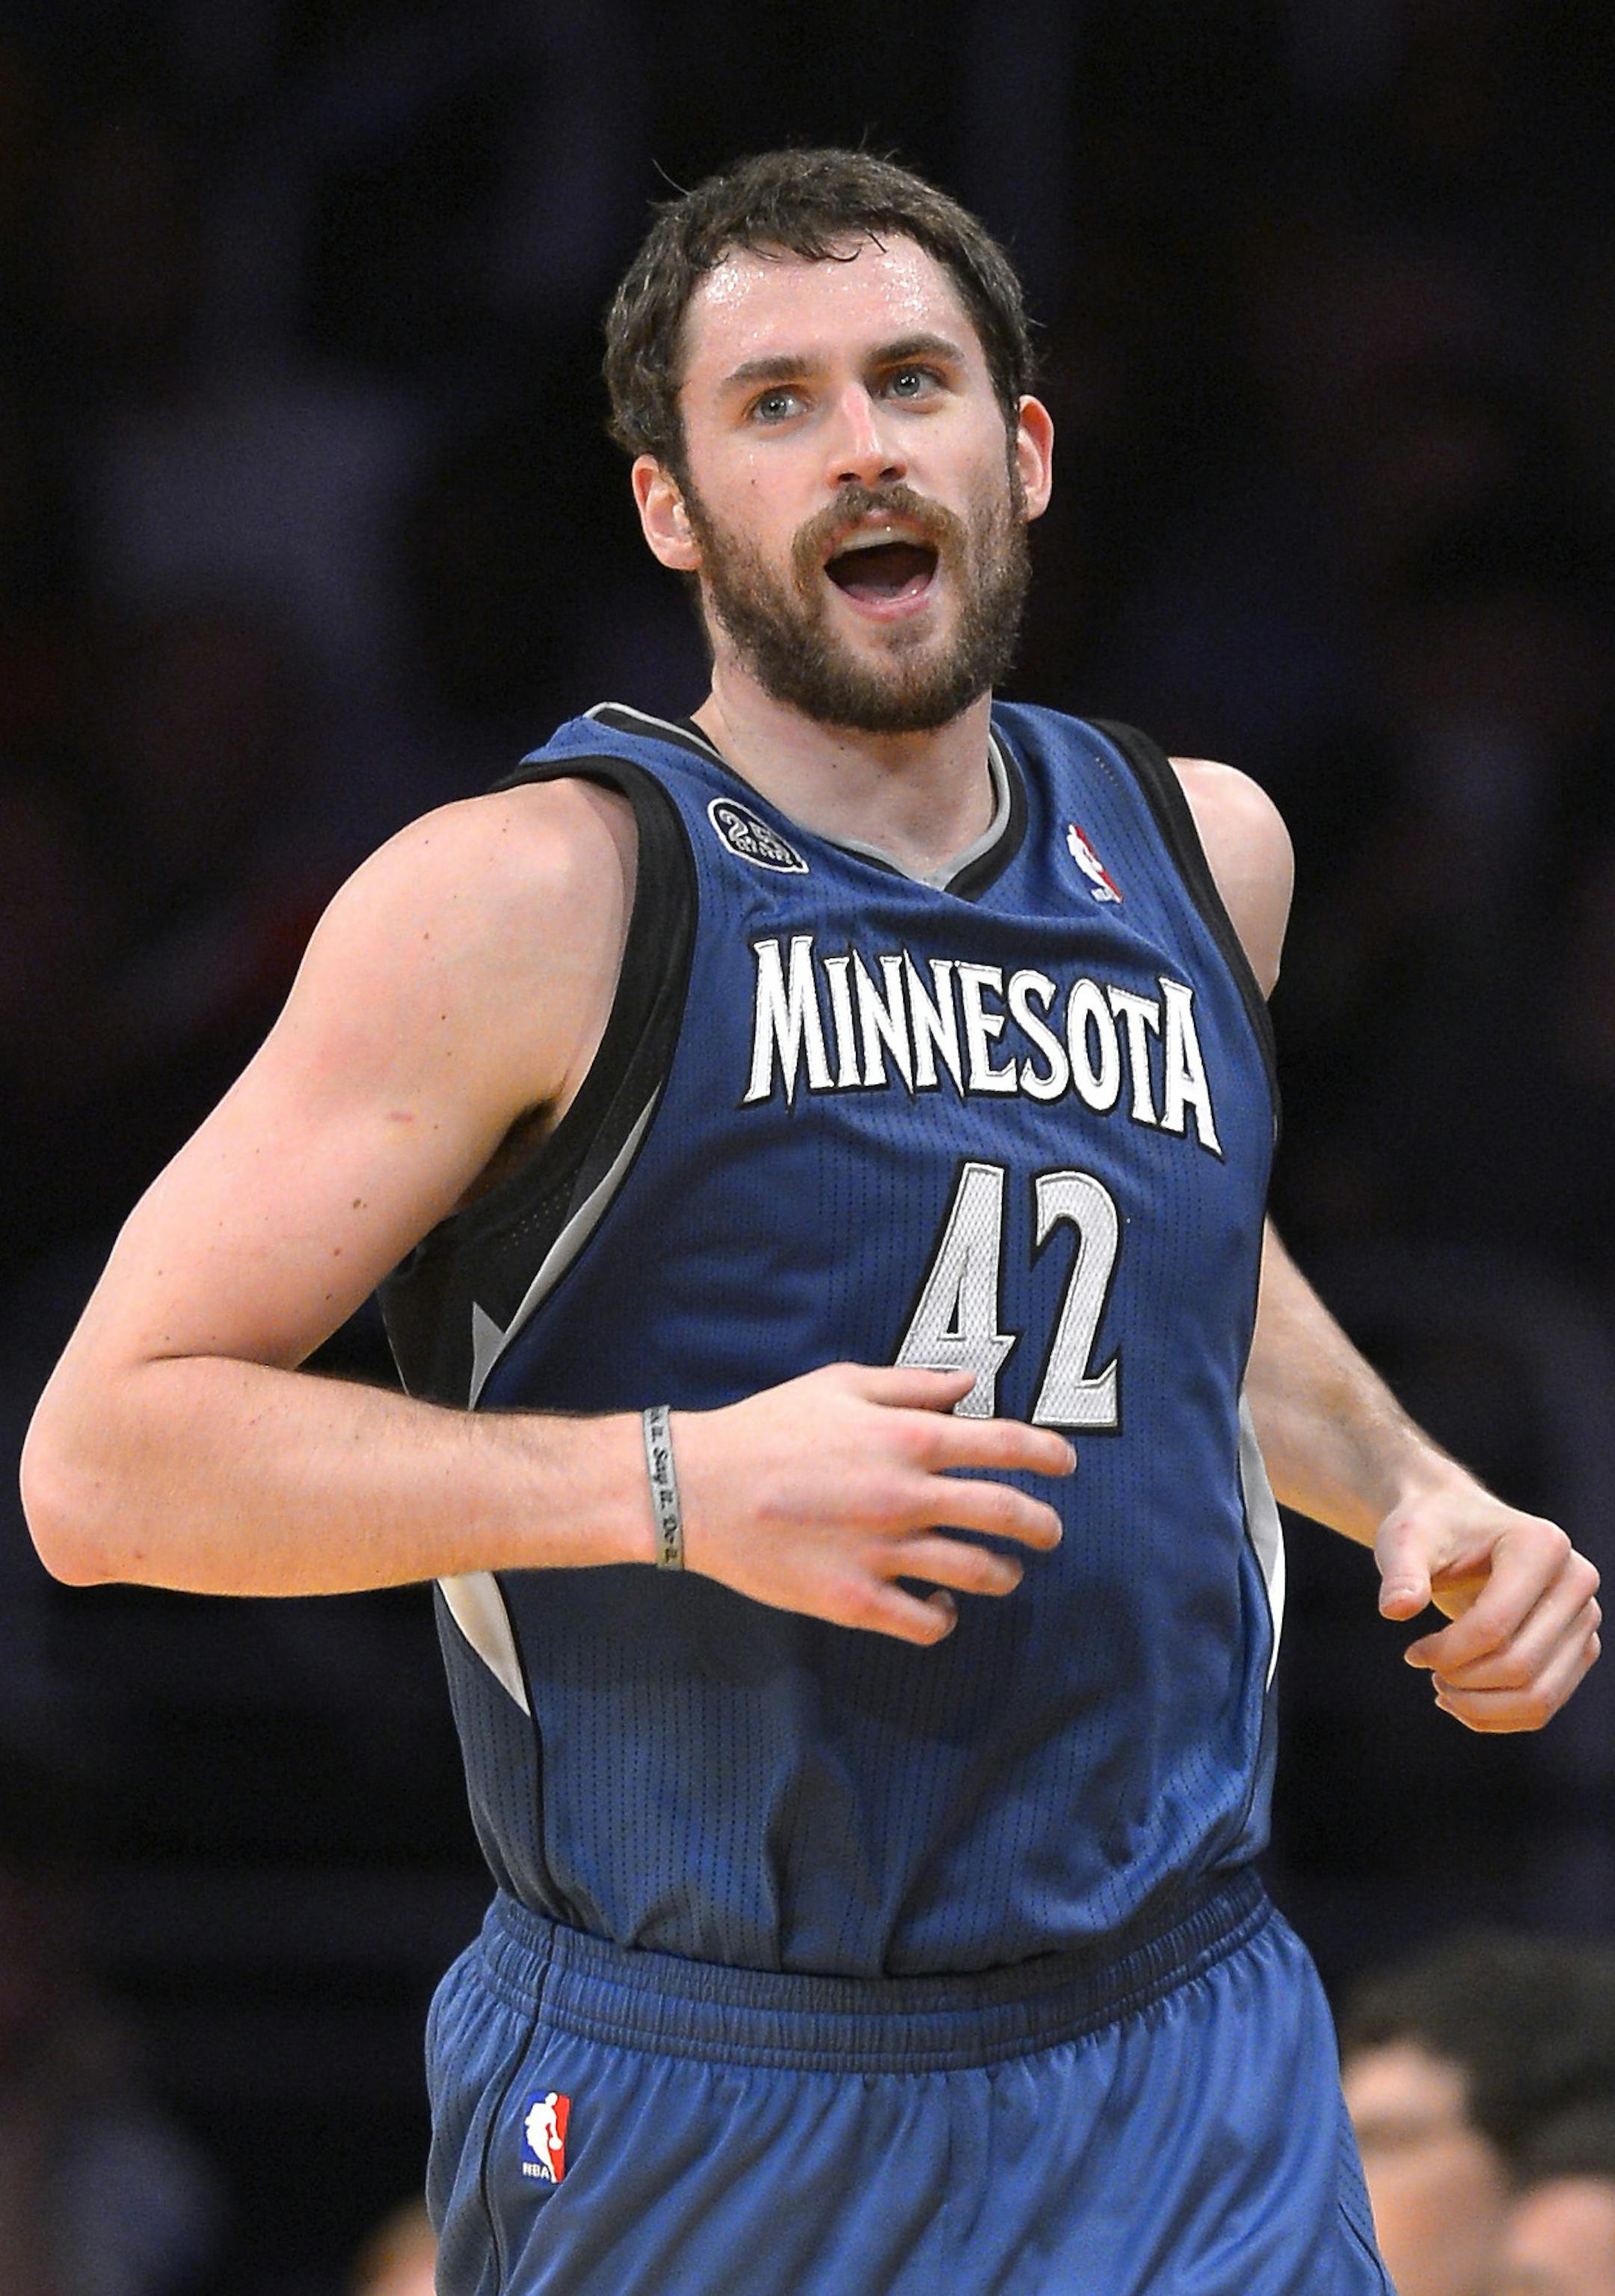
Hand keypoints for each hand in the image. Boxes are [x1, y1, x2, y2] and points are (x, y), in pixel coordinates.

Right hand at [671, 1362, 1074, 1644]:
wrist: (696, 1489)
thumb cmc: (767, 1428)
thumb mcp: (839, 1385)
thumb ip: (911, 1385)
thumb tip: (968, 1385)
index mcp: (907, 1437)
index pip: (1006, 1445)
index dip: (1048, 1454)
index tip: (1065, 1465)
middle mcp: (907, 1496)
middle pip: (1007, 1514)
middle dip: (1042, 1525)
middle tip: (1049, 1531)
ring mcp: (883, 1553)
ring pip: (978, 1573)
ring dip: (1004, 1574)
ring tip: (1004, 1573)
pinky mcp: (855, 1600)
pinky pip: (926, 1622)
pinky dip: (944, 1616)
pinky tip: (939, 1605)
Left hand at [1376, 1477, 1600, 1730]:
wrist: (1457, 1525)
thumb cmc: (1432, 1529)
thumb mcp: (1407, 1540)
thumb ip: (1400, 1572)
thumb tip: (1395, 1609)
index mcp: (1541, 1545)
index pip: (1495, 1626)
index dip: (1446, 1652)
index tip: (1412, 1653)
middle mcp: (1576, 1582)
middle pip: (1520, 1666)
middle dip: (1461, 1681)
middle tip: (1423, 1666)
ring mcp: (1584, 1619)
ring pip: (1538, 1698)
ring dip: (1480, 1707)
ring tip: (1440, 1685)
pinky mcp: (1578, 1648)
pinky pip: (1543, 1706)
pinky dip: (1498, 1716)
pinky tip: (1459, 1699)